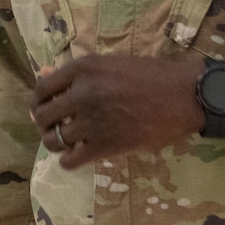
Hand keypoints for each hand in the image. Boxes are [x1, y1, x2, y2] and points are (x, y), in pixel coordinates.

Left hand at [34, 54, 224, 167]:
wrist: (185, 95)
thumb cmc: (151, 75)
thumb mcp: (111, 63)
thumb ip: (76, 72)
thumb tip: (43, 73)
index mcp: (82, 69)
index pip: (42, 88)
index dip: (39, 101)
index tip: (43, 108)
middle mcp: (82, 93)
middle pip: (43, 116)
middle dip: (44, 124)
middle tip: (53, 128)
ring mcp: (93, 121)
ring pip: (54, 140)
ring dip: (55, 144)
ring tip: (65, 143)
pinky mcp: (106, 146)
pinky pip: (71, 160)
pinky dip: (69, 161)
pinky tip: (78, 156)